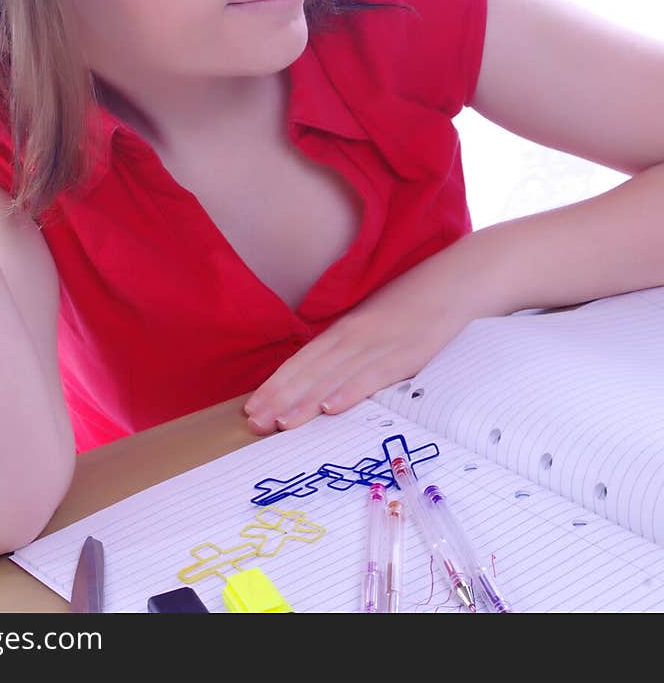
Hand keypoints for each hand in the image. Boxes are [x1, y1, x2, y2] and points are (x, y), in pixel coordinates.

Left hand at [243, 248, 483, 434]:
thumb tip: (320, 379)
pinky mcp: (405, 354)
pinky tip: (331, 408)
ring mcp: (378, 345)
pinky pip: (373, 377)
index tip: (251, 408)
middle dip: (280, 398)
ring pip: (334, 377)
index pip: (301, 361)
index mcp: (343, 330)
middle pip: (310, 371)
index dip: (276, 385)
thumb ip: (348, 348)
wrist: (452, 282)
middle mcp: (353, 336)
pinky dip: (350, 392)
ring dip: (306, 402)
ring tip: (281, 423)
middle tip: (254, 423)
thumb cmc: (410, 306)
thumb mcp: (372, 323)